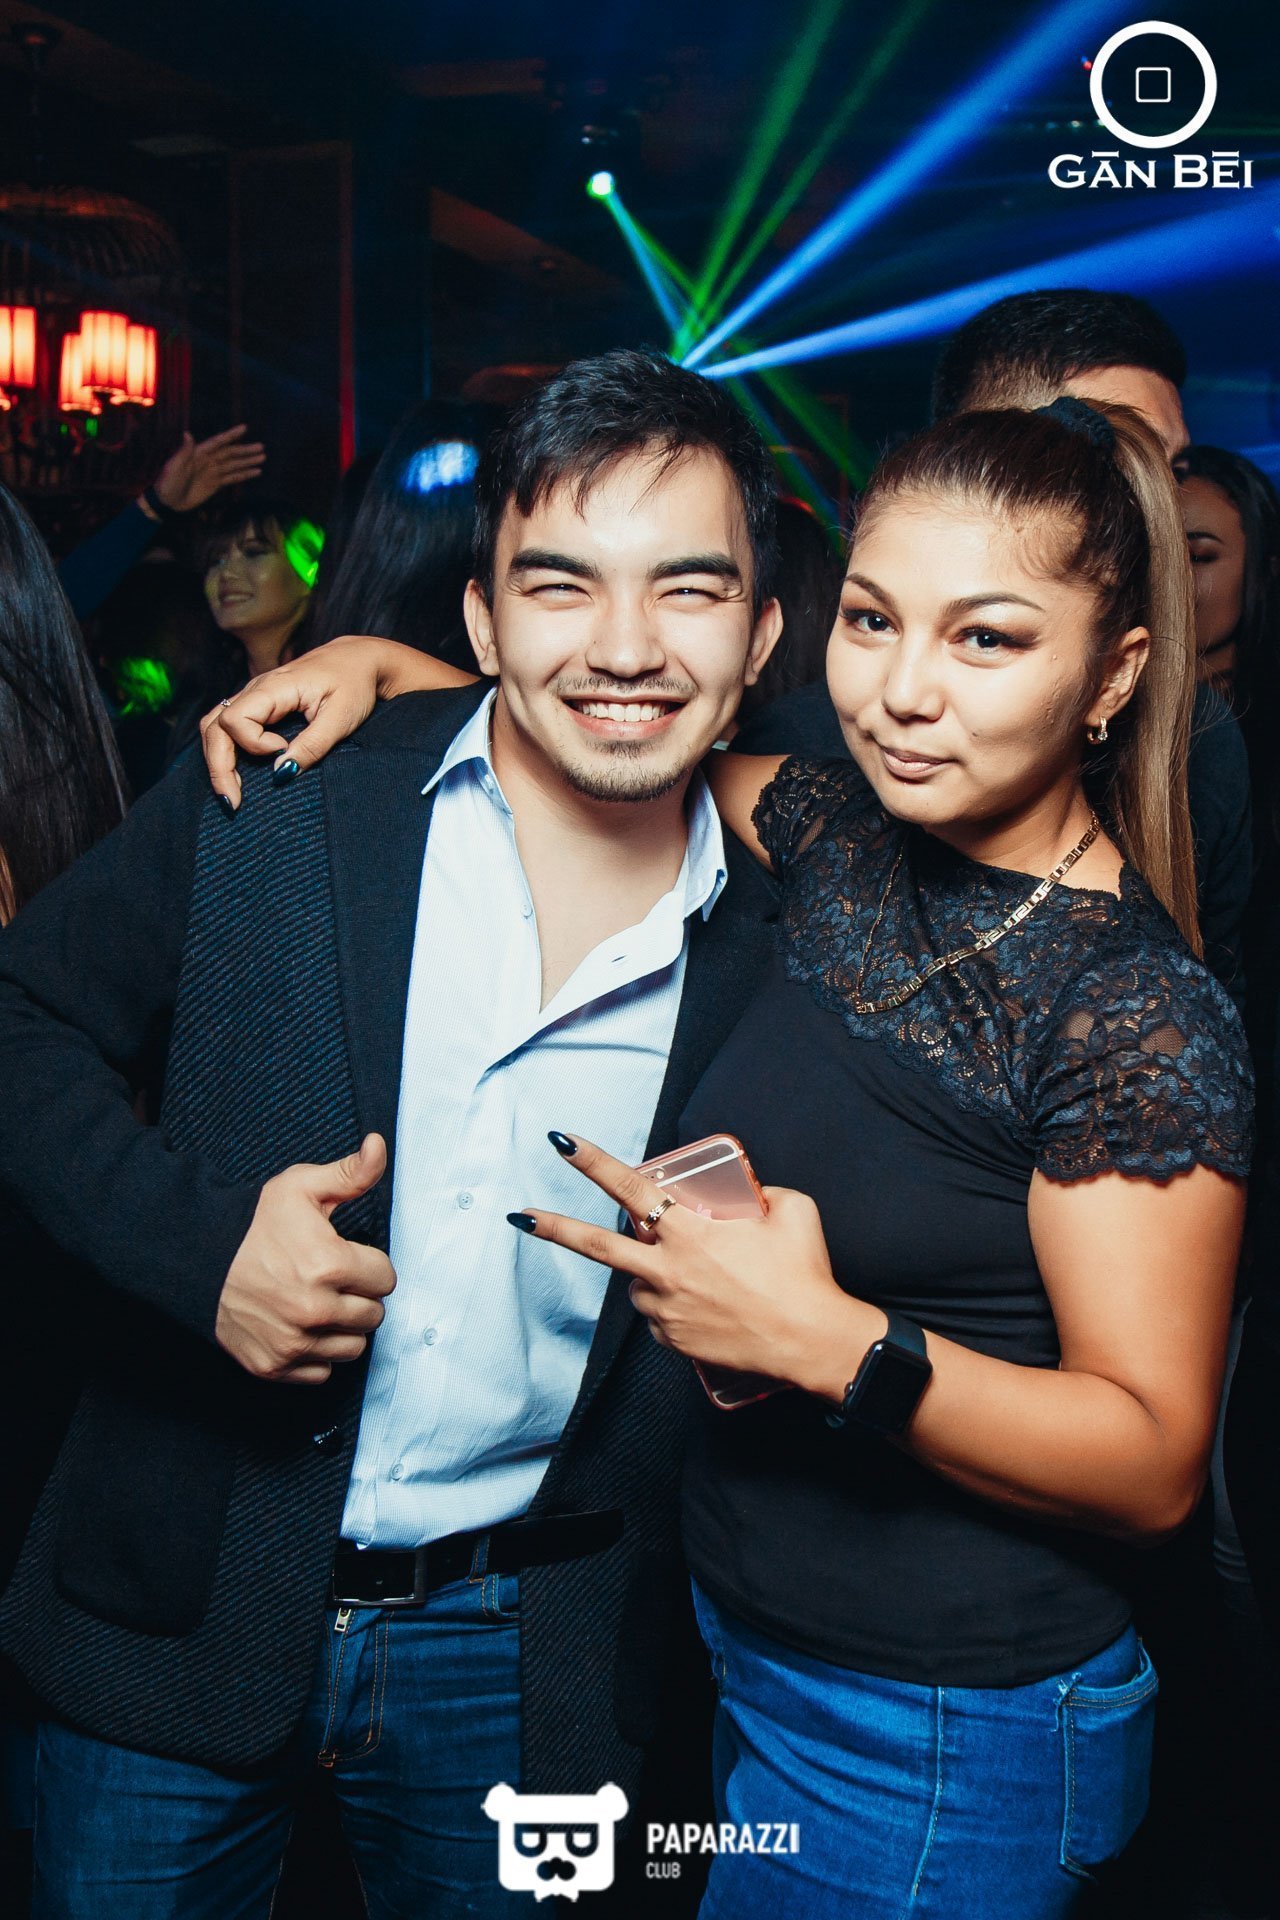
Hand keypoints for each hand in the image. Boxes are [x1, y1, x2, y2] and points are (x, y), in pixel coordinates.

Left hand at [149, 425, 265, 514]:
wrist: (167, 502)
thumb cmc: (168, 482)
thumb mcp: (174, 467)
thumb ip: (183, 451)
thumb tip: (188, 433)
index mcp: (199, 453)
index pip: (218, 442)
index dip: (231, 435)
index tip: (244, 428)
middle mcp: (208, 460)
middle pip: (230, 453)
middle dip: (245, 450)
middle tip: (261, 447)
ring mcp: (213, 472)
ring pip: (234, 464)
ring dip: (248, 461)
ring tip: (262, 457)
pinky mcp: (216, 484)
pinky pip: (233, 477)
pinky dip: (244, 475)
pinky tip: (255, 472)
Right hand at [199, 636, 474, 807]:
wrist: (358, 659)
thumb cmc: (353, 685)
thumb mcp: (341, 718)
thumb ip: (313, 746)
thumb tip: (282, 774)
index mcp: (274, 687)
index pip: (236, 718)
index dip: (253, 743)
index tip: (283, 751)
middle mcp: (255, 689)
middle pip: (214, 726)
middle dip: (219, 767)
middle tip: (233, 802)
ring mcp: (253, 695)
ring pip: (214, 726)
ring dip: (217, 761)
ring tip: (231, 792)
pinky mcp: (257, 704)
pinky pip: (225, 727)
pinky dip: (225, 751)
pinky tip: (237, 774)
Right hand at [216, 1133, 395, 1384]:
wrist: (195, 1256)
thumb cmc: (252, 1222)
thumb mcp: (301, 1187)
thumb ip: (350, 1173)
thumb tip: (379, 1146)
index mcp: (330, 1264)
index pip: (386, 1279)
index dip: (370, 1265)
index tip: (349, 1258)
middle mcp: (315, 1310)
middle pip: (373, 1315)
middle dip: (359, 1296)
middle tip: (333, 1281)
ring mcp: (293, 1342)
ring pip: (352, 1347)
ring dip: (344, 1328)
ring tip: (321, 1303)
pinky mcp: (273, 1365)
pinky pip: (320, 1371)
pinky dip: (317, 1354)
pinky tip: (302, 1327)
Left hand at [512, 1133, 869, 1392]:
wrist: (813, 1341)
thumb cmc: (805, 1275)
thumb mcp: (792, 1211)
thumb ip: (764, 1196)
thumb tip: (753, 1195)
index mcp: (689, 1232)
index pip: (628, 1187)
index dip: (592, 1162)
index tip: (562, 1143)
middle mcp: (667, 1270)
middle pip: (595, 1247)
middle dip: (553, 1228)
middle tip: (521, 1215)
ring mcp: (666, 1309)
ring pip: (639, 1283)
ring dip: (655, 1274)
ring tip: (708, 1280)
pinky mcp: (673, 1342)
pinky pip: (660, 1315)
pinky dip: (674, 1306)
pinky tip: (712, 1307)